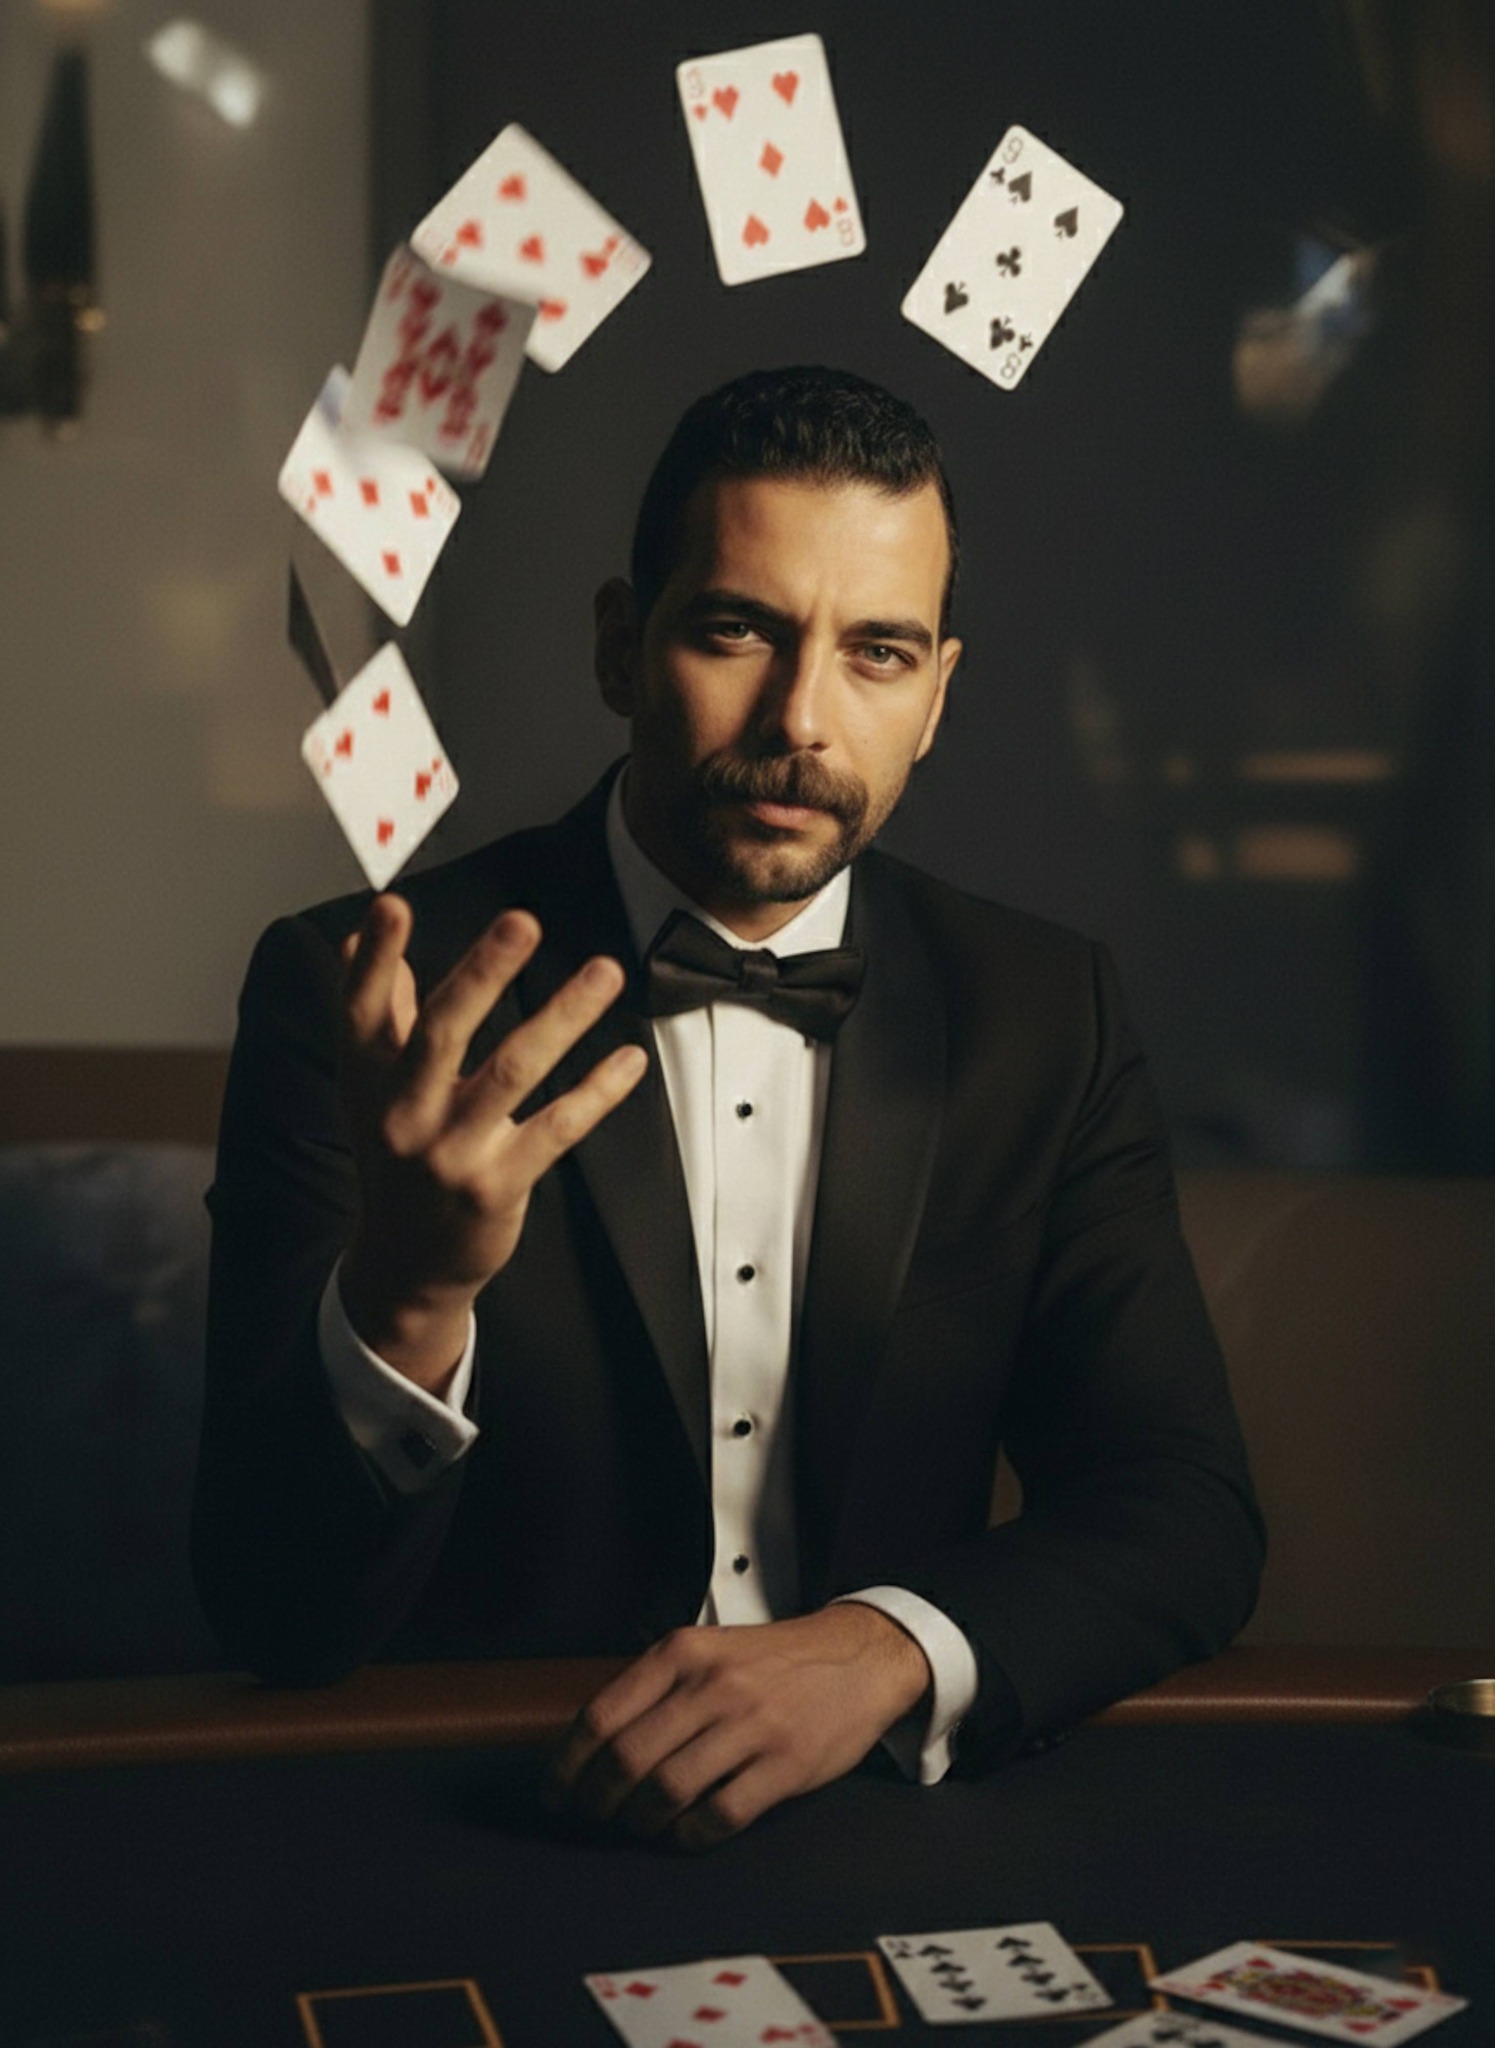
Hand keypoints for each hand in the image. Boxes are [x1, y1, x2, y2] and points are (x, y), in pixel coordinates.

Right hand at [336, 894, 646, 1388]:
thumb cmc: (396, 1156)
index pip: (362, 1010)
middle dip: (482, 973)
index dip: (375, 958)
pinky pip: (556, 1128)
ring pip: (511, 1072)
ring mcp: (450, 1152)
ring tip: (605, 970)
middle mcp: (401, 1113)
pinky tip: (629, 1059)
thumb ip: (376, 1012)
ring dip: (563, 1016)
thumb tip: (356, 937)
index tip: (393, 904)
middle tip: (522, 920)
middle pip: (441, 1032)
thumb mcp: (371, 1089)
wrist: (406, 1266)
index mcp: (367, 1080)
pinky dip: (596, 1092)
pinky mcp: (497, 1185)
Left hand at [546, 1604, 930, 1850]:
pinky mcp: (784, 1765)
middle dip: (598, 1801)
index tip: (556, 1793)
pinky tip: (685, 1833)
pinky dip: (689, 1836)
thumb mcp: (708, 1649)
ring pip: (666, 1791)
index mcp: (683, 1651)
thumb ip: (656, 1686)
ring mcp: (750, 1725)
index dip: (567, 1766)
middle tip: (595, 1816)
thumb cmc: (773, 1662)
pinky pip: (718, 1817)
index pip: (601, 1716)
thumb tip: (591, 1746)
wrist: (858, 1657)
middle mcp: (712, 1684)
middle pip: (627, 1759)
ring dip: (641, 1821)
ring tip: (641, 1824)